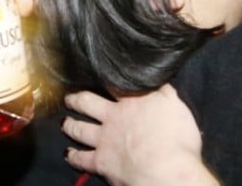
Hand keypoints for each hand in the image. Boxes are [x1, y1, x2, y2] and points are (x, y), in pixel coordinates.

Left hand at [62, 86, 217, 184]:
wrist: (166, 170)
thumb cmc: (176, 138)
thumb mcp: (175, 106)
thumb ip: (164, 93)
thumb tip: (158, 81)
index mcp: (132, 101)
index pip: (113, 84)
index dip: (103, 77)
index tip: (95, 72)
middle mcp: (113, 117)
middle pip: (88, 103)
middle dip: (77, 99)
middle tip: (69, 97)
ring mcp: (104, 140)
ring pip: (79, 128)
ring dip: (70, 124)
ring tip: (65, 122)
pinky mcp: (101, 162)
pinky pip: (82, 159)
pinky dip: (73, 156)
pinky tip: (68, 154)